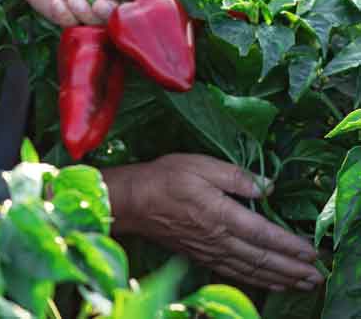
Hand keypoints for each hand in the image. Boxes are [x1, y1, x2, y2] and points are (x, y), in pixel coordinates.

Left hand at [0, 0, 144, 25]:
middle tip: (97, 1)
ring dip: (89, 15)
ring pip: (99, 22)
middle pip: (122, 10)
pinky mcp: (66, 13)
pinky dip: (66, 17)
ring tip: (74, 0)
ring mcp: (86, 3)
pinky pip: (73, 25)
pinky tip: (56, 1)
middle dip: (112, 9)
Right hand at [103, 154, 322, 291]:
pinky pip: (233, 273)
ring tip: (301, 284)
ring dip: (279, 279)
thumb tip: (267, 187)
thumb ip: (235, 176)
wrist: (131, 202)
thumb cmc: (164, 178)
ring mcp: (208, 250)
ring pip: (250, 270)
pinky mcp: (199, 255)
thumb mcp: (199, 164)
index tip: (312, 251)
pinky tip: (267, 283)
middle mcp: (218, 238)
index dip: (290, 245)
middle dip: (292, 269)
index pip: (264, 234)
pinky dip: (255, 281)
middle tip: (317, 276)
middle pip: (262, 259)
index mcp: (221, 214)